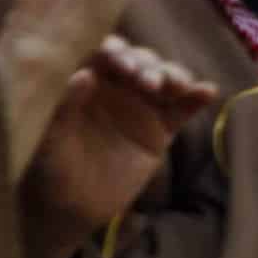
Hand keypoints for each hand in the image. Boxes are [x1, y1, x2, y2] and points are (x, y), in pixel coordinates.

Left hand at [19, 37, 218, 257]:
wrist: (70, 207)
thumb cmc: (48, 167)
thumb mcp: (49, 137)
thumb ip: (64, 106)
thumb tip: (85, 74)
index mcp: (87, 82)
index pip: (105, 54)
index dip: (115, 50)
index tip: (117, 58)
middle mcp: (118, 87)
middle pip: (141, 62)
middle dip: (147, 65)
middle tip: (146, 83)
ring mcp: (142, 107)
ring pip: (165, 80)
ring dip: (174, 75)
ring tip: (174, 86)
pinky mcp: (161, 130)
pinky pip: (183, 110)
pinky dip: (197, 97)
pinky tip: (208, 91)